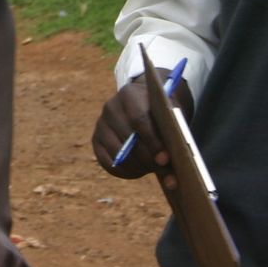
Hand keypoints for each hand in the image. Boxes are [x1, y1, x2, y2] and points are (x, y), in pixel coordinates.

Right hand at [92, 74, 184, 189]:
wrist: (141, 102)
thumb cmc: (160, 111)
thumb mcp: (168, 113)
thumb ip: (171, 133)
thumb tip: (170, 168)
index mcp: (130, 95)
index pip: (139, 119)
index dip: (152, 142)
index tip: (165, 159)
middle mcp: (111, 107)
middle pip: (128, 139)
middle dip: (147, 159)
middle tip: (164, 170)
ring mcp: (101, 124)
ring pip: (118, 154)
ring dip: (138, 166)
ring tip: (153, 168)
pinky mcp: (96, 140)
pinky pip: (108, 163)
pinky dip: (126, 171)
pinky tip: (140, 170)